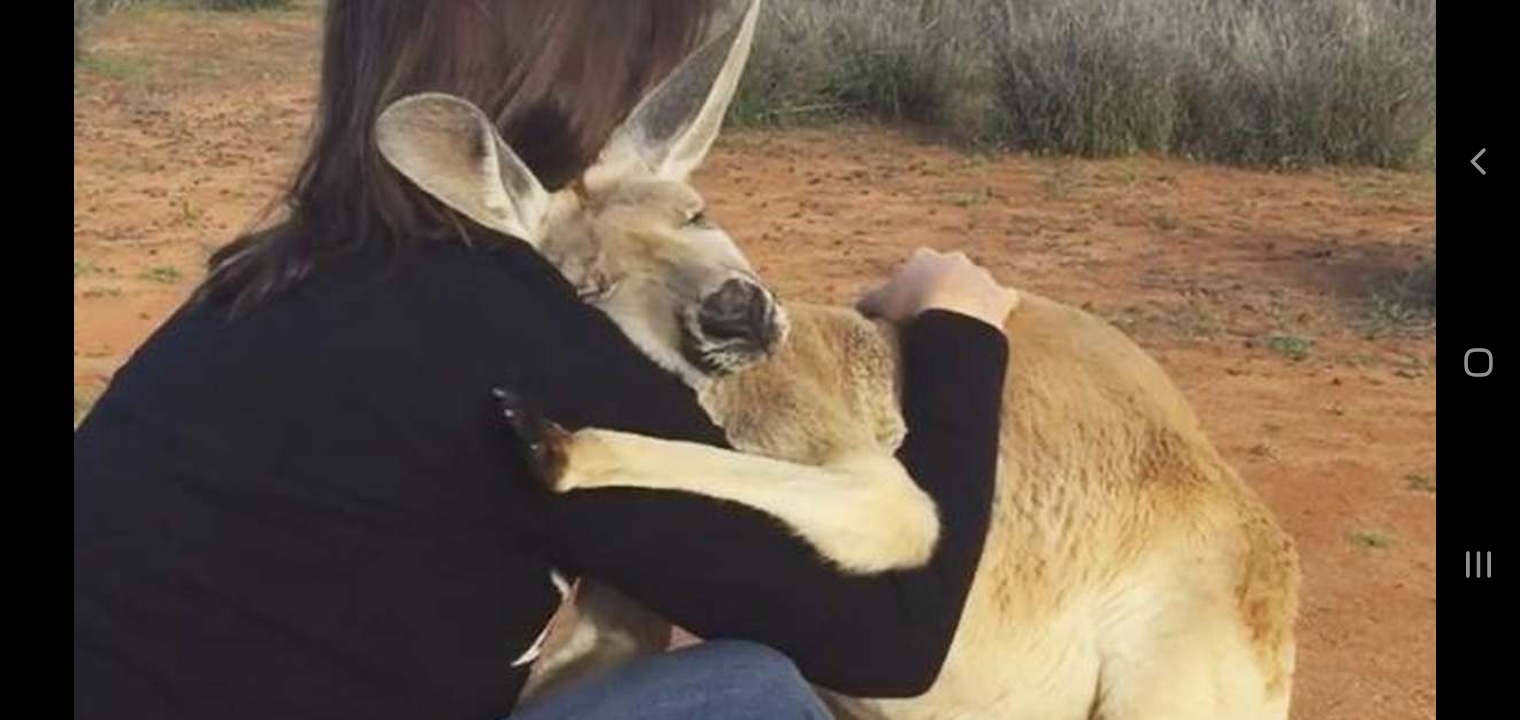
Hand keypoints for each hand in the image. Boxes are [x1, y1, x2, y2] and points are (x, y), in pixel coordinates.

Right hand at [858, 248, 1017, 329]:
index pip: (917, 261)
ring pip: (977, 282)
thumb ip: (868, 301)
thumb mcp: (879, 303)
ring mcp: (981, 277)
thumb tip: (857, 307)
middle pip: (948, 269)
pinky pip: (1005, 298)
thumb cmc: (910, 308)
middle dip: (944, 284)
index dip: (912, 280)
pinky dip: (1000, 306)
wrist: (951, 320)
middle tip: (934, 309)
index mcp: (924, 257)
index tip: (908, 299)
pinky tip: (993, 320)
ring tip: (961, 320)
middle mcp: (955, 260)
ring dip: (971, 296)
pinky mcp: (1001, 297)